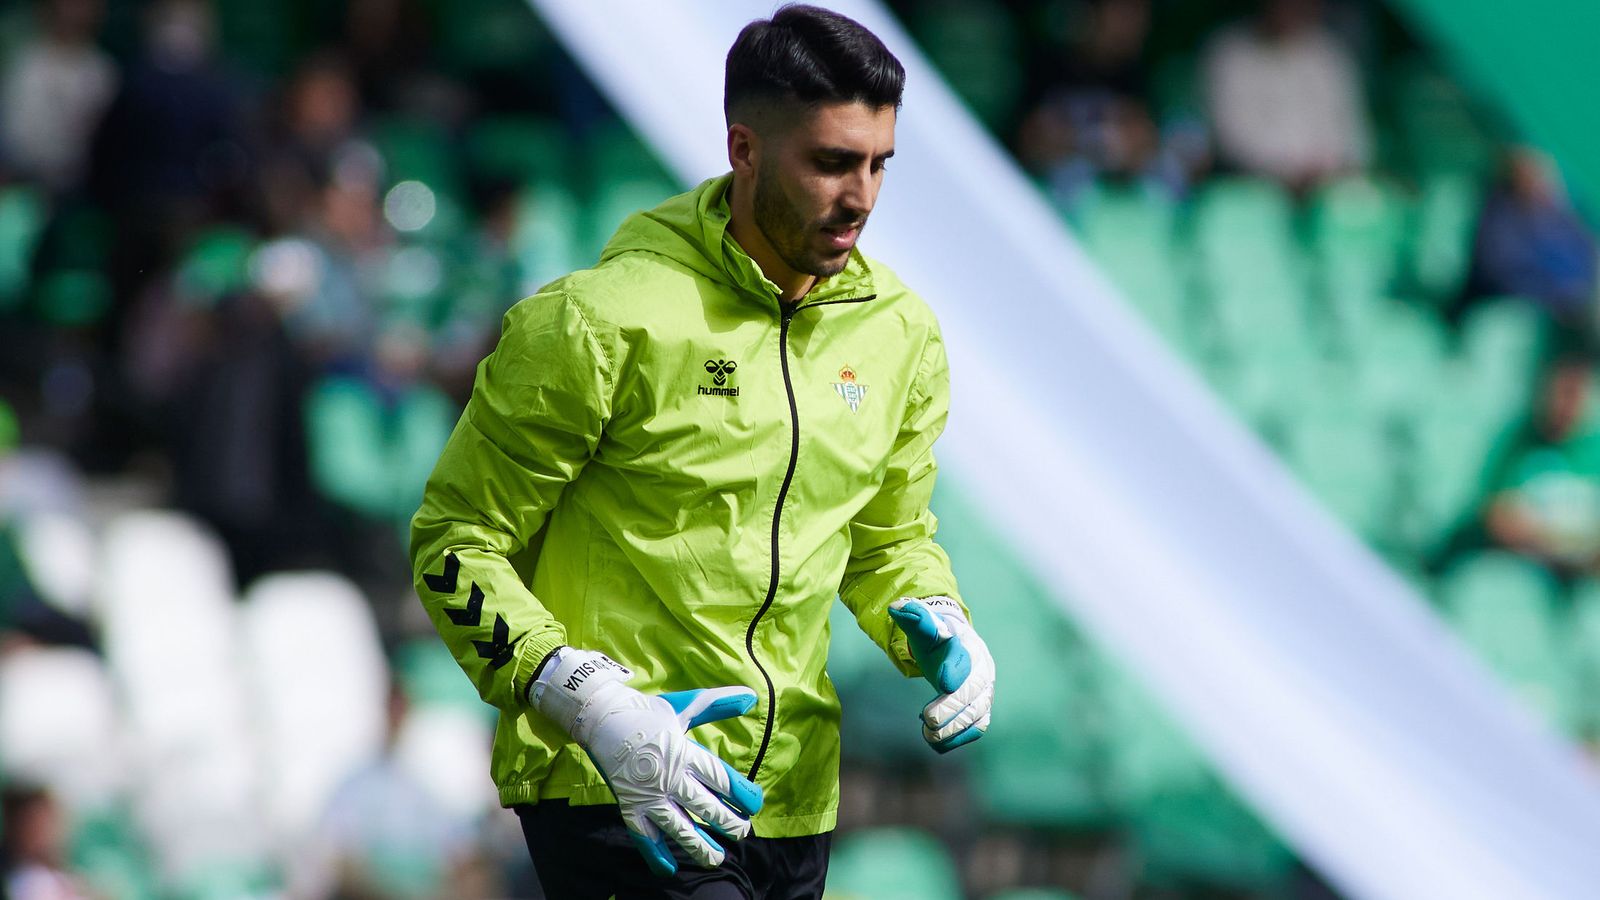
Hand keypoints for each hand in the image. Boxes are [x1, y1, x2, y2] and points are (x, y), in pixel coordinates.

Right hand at [528, 647, 763, 875]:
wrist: (601, 716)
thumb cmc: (647, 711)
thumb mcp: (685, 704)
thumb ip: (718, 704)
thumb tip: (751, 698)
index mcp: (684, 753)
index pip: (720, 778)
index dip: (741, 793)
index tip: (756, 804)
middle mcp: (668, 777)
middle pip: (704, 807)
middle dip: (727, 823)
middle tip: (742, 833)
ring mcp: (647, 794)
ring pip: (678, 827)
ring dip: (699, 846)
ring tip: (717, 858)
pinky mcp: (628, 804)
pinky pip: (642, 834)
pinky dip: (654, 853)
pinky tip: (668, 869)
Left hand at [889, 597, 994, 752]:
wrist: (958, 647)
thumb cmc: (938, 639)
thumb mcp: (925, 626)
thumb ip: (913, 618)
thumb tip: (896, 608)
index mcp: (967, 647)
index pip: (964, 658)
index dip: (955, 670)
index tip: (943, 683)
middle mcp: (982, 671)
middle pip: (974, 693)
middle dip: (952, 709)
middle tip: (928, 719)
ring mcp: (984, 693)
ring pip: (978, 716)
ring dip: (954, 729)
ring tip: (928, 734)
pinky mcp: (980, 712)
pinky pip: (975, 730)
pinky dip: (957, 739)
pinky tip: (934, 740)